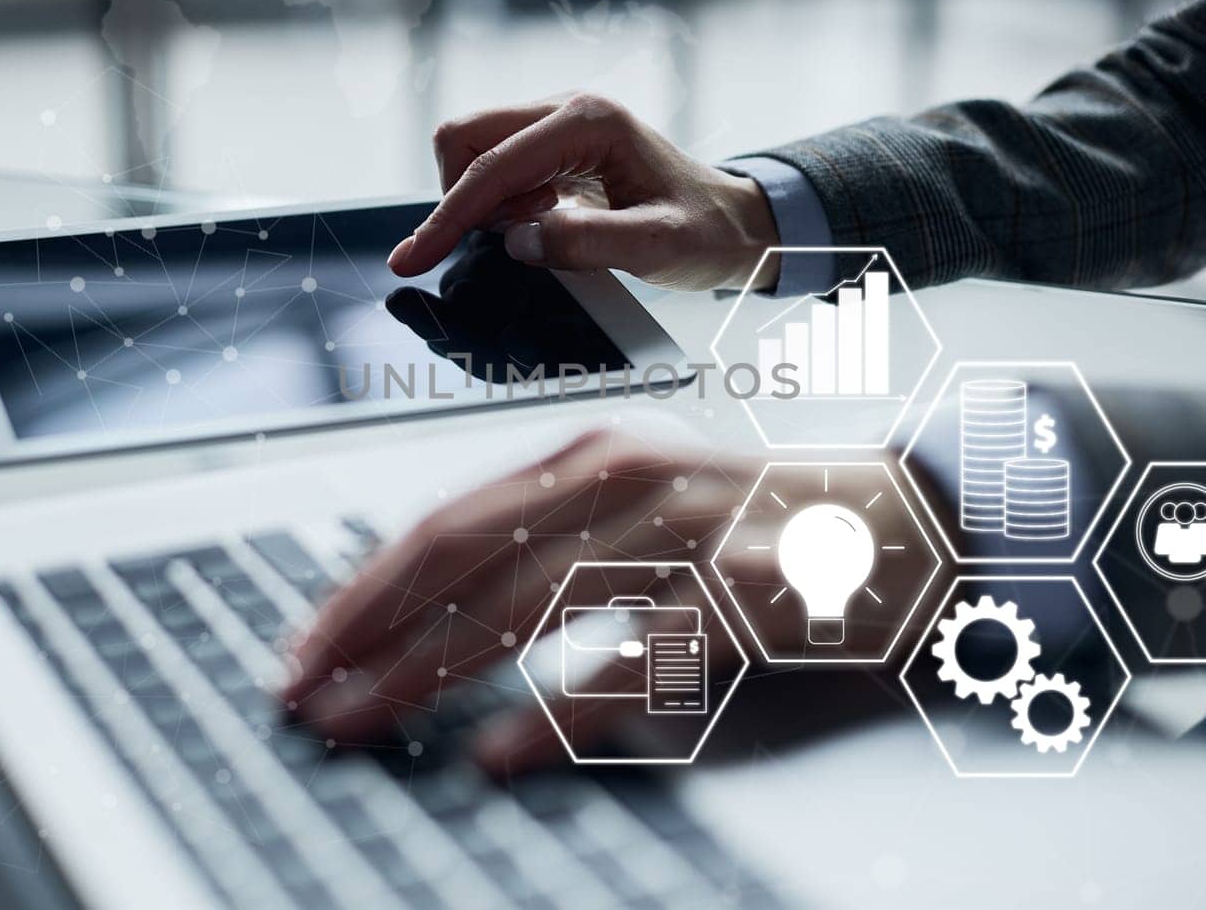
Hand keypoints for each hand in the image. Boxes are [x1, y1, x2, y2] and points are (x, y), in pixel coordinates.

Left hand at [285, 427, 920, 772]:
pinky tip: (500, 752)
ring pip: (529, 603)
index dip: (365, 589)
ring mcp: (684, 533)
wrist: (900, 516)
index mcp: (587, 454)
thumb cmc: (750, 515)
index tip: (305, 647)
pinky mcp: (741, 596)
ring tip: (367, 720)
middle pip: (466, 556)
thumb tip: (423, 606)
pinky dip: (558, 712)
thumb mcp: (636, 495)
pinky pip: (632, 662)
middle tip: (306, 694)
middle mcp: (625, 480)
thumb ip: (542, 531)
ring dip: (433, 671)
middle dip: (371, 632)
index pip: (444, 520)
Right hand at [387, 94, 782, 291]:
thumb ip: (585, 244)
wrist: (736, 224)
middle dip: (455, 197)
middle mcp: (567, 109)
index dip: (446, 217)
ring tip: (531, 234)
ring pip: (474, 150)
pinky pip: (497, 168)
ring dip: (478, 202)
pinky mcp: (554, 148)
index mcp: (588, 122)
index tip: (412, 258)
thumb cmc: (706, 231)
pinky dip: (497, 204)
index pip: (492, 165)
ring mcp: (557, 125)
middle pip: (466, 137)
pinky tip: (536, 226)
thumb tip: (518, 242)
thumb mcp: (656, 247)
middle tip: (484, 247)